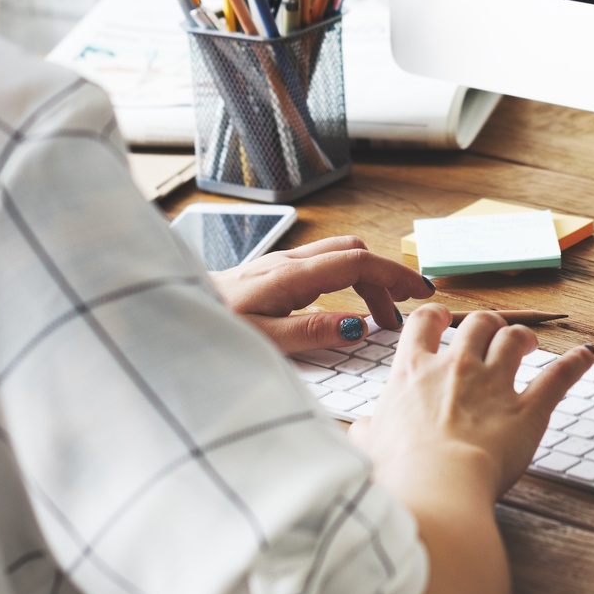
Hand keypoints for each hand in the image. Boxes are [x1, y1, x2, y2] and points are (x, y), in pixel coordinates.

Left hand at [208, 235, 431, 354]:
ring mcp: (280, 264)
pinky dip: (347, 281)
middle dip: (386, 277)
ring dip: (367, 278)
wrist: (174, 313)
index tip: (420, 293)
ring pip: (338, 256)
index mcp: (291, 276)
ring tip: (379, 317)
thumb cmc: (213, 328)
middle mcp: (288, 262)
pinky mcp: (272, 273)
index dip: (393, 274)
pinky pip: (322, 265)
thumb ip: (311, 332)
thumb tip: (358, 326)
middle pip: (353, 253)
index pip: (357, 262)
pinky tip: (344, 308)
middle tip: (402, 312)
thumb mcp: (263, 340)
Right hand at [352, 305, 593, 499]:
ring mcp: (494, 384)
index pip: (424, 323)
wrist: (434, 487)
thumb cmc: (397, 472)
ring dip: (523, 337)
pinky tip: (586, 356)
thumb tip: (360, 431)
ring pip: (514, 338)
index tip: (443, 320)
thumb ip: (367, 432)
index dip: (437, 316)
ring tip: (528, 343)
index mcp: (413, 372)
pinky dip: (575, 364)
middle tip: (492, 335)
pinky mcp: (527, 410)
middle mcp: (456, 367)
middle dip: (487, 324)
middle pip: (478, 323)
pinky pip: (557, 377)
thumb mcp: (368, 447)